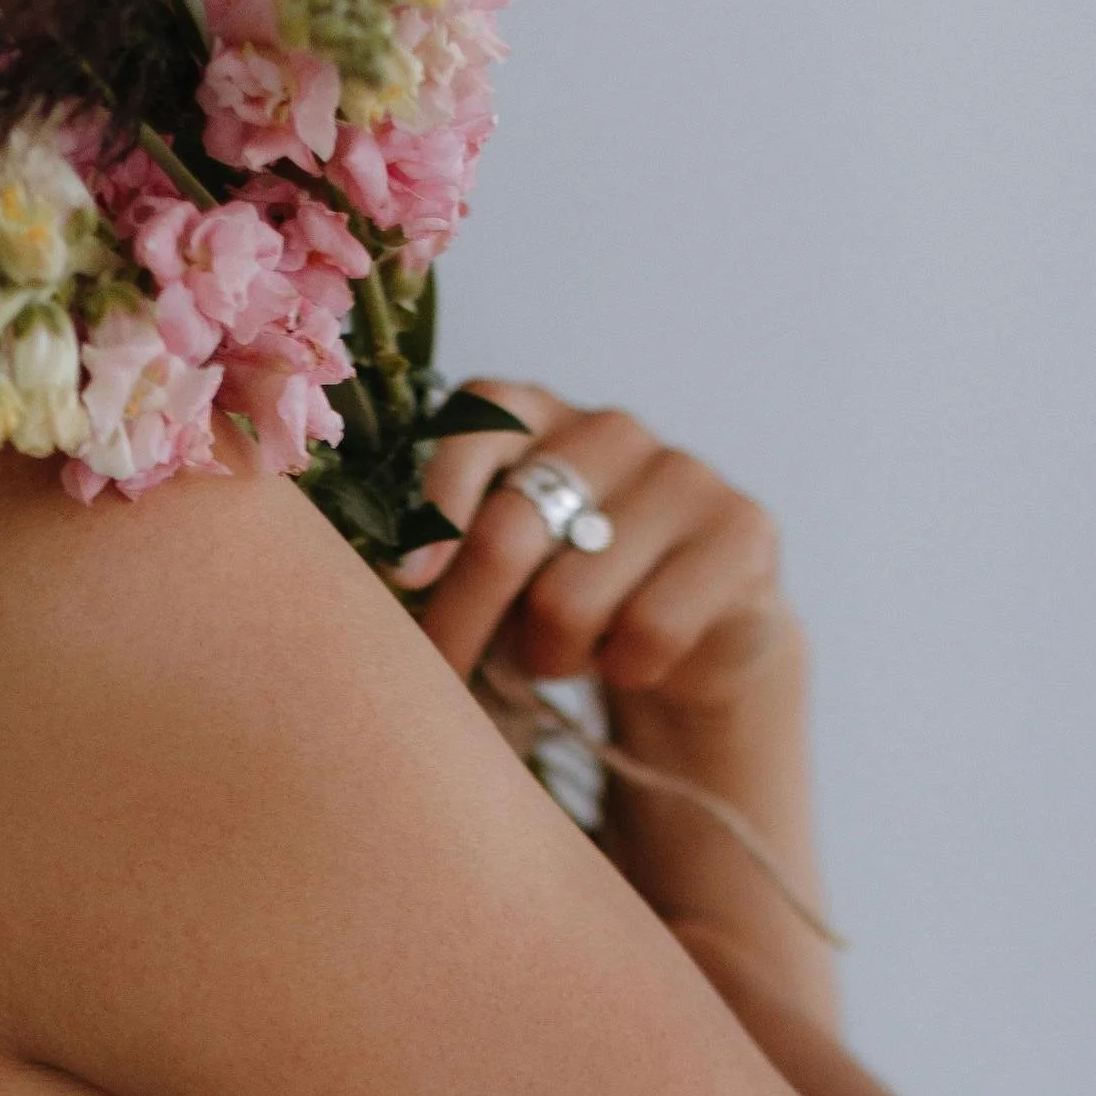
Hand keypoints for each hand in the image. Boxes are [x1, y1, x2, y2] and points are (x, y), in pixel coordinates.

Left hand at [403, 381, 836, 1022]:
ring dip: (551, 657)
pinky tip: (628, 663)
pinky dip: (625, 668)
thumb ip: (426, 564)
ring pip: (575, 597)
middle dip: (466, 625)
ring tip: (559, 661)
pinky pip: (651, 628)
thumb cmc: (554, 607)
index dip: (433, 509)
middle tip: (449, 679)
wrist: (687, 643)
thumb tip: (352, 594)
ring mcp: (682, 472)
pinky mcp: (744, 530)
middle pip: (510, 532)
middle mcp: (607, 428)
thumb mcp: (482, 580)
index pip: (474, 424)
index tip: (403, 588)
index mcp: (532, 416)